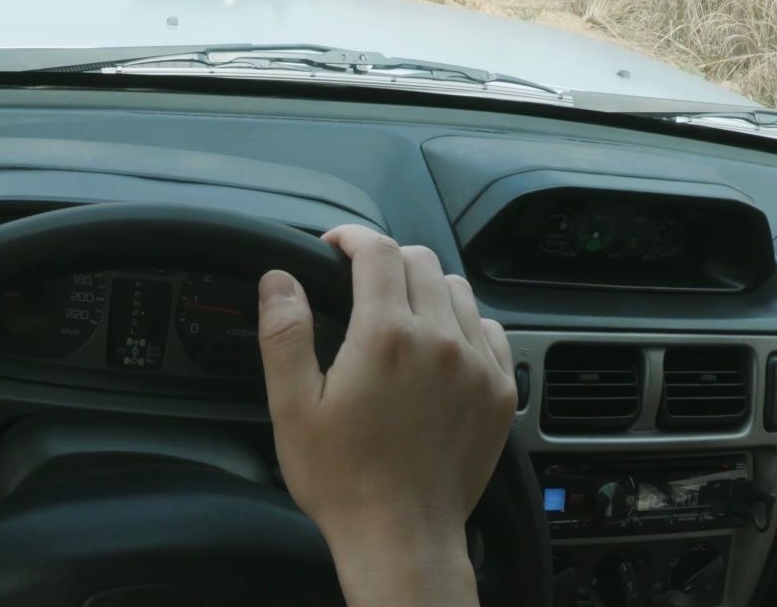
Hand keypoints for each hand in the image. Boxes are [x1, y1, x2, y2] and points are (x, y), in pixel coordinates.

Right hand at [257, 226, 516, 606]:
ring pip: (456, 289)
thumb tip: (278, 279)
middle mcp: (439, 341)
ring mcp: (476, 365)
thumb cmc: (344, 480)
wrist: (403, 538)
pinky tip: (438, 346)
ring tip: (397, 312)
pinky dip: (463, 322)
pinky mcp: (498, 391)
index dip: (351, 237)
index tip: (335, 246)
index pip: (378, 250)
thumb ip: (284, 333)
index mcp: (385, 337)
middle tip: (358, 282)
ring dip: (424, 287)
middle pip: (419, 260)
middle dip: (384, 259)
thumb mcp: (292, 407)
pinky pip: (489, 328)